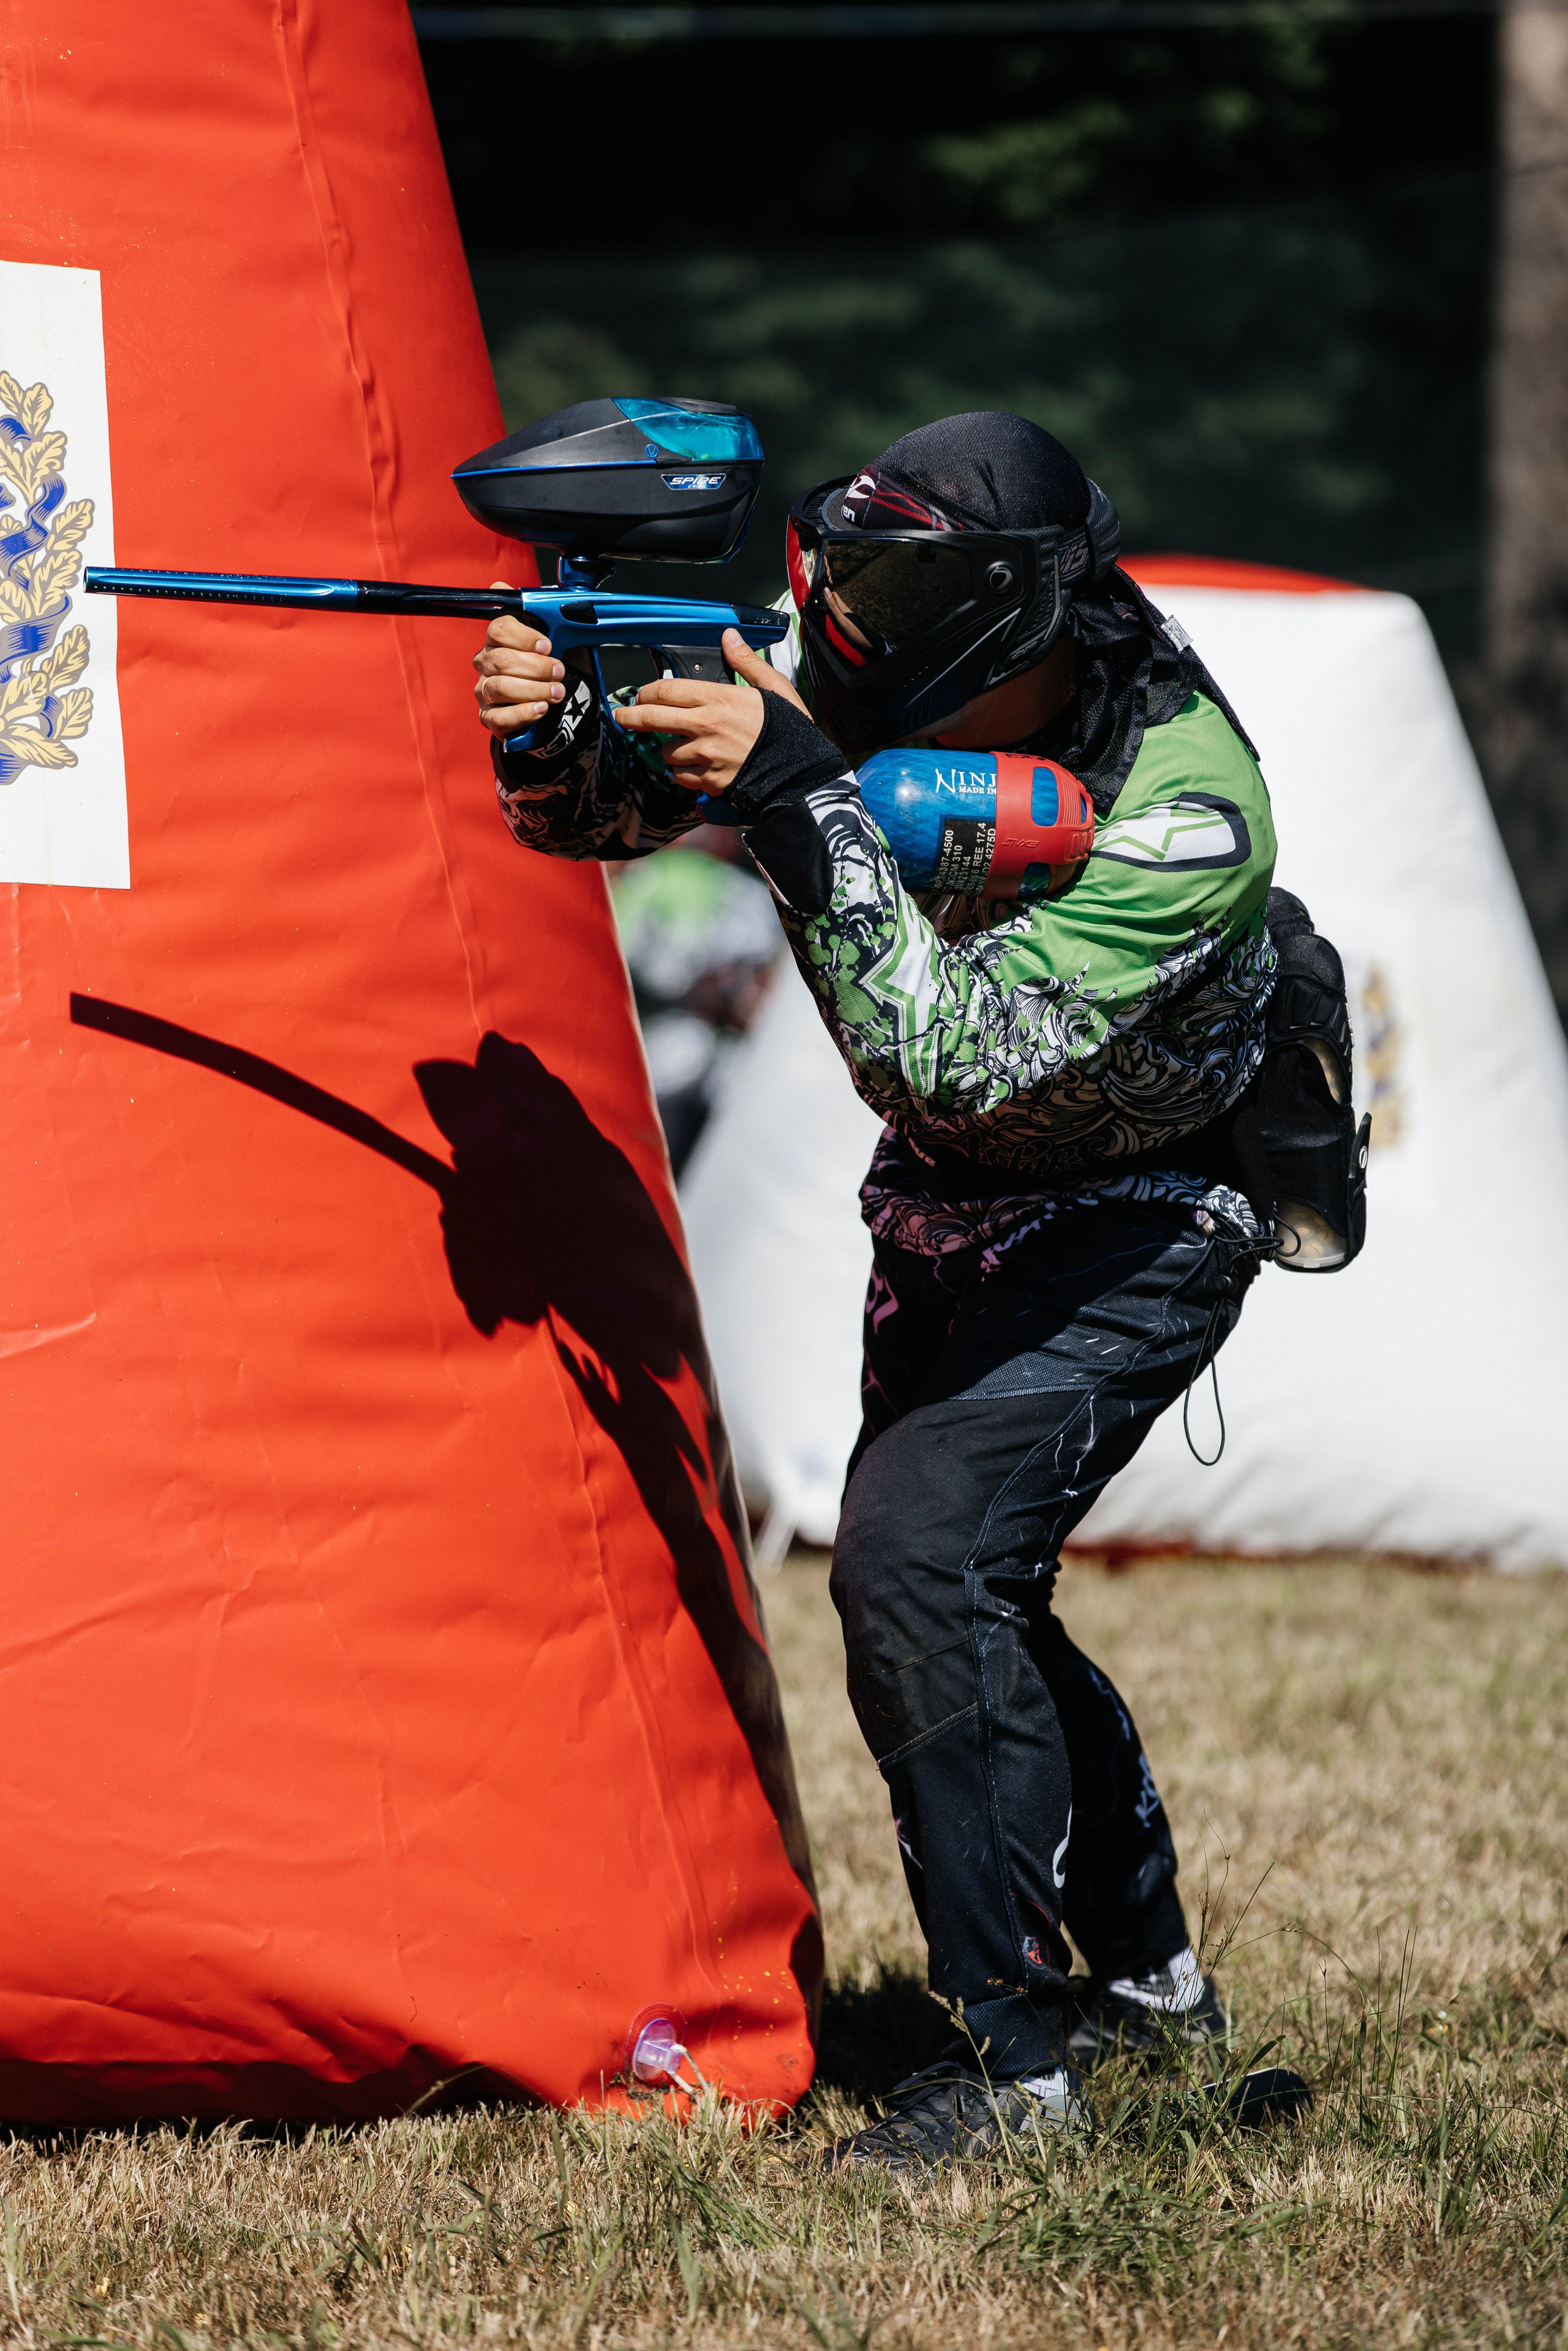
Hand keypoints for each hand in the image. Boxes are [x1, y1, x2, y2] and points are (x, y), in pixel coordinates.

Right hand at [472, 582, 566, 736]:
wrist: (549, 706)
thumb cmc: (548, 671)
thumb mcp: (554, 643)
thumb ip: (547, 620)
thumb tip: (528, 596)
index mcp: (497, 640)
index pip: (499, 629)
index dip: (524, 637)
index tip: (547, 646)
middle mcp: (485, 662)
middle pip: (502, 660)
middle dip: (536, 667)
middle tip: (559, 672)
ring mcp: (483, 690)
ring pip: (500, 687)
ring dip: (533, 690)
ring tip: (556, 692)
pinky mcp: (488, 717)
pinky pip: (499, 716)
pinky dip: (523, 713)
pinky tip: (541, 709)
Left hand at [610, 628, 809, 794]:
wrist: (802, 774)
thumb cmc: (791, 732)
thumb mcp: (774, 688)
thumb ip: (746, 662)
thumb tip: (729, 637)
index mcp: (719, 699)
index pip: (667, 690)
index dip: (647, 692)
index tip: (640, 695)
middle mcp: (706, 726)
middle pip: (652, 719)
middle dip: (630, 717)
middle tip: (622, 718)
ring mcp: (705, 756)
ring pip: (666, 752)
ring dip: (670, 749)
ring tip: (687, 747)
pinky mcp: (709, 782)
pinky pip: (681, 777)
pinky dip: (683, 773)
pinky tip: (698, 767)